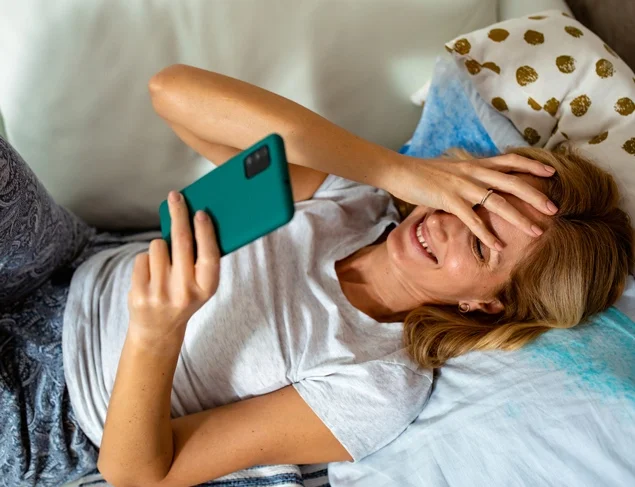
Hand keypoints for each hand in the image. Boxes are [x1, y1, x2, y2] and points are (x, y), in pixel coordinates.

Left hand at [128, 191, 219, 340]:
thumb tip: (198, 220)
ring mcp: (160, 293)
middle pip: (180, 242)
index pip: (208, 254)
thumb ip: (202, 259)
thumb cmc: (184, 298)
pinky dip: (146, 260)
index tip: (200, 212)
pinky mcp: (139, 293)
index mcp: (206, 288)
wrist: (158, 330)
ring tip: (164, 264)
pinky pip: (142, 258)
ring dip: (160, 247)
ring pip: (158, 246)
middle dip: (178, 214)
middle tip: (175, 197)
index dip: (205, 232)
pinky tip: (151, 274)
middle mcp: (185, 291)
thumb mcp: (201, 285)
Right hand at [388, 153, 558, 249]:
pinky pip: (472, 219)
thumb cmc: (423, 173)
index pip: (511, 160)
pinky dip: (487, 234)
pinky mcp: (448, 200)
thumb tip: (481, 181)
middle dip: (536, 196)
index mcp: (475, 164)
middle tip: (555, 209)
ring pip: (498, 202)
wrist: (399, 170)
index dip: (532, 165)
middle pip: (512, 182)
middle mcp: (473, 173)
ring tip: (536, 232)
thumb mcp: (451, 170)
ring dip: (519, 218)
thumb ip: (469, 174)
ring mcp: (462, 186)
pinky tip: (498, 246)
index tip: (553, 171)